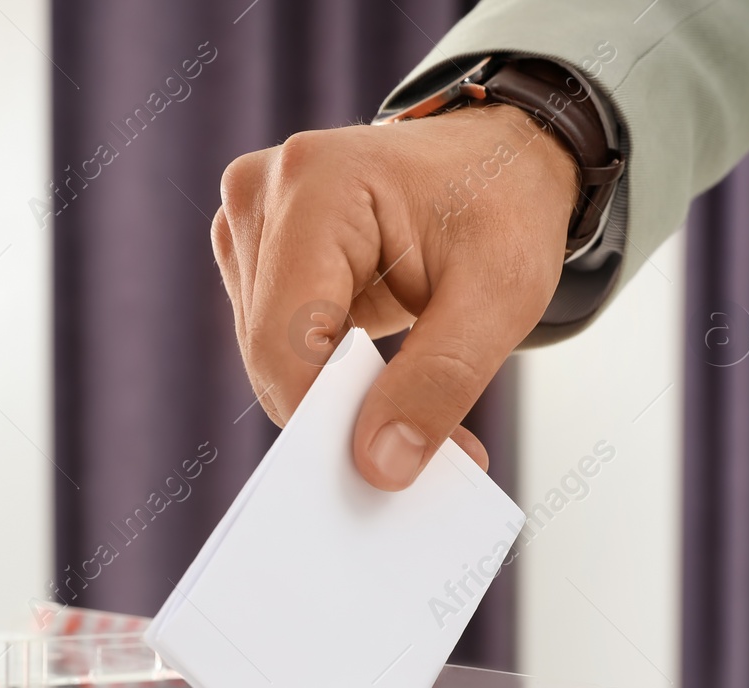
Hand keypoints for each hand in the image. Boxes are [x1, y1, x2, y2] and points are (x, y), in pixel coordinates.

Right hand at [212, 104, 579, 489]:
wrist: (495, 160)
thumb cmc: (501, 208)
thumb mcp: (501, 298)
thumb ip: (440, 383)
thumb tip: (379, 466)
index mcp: (318, 183)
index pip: (284, 339)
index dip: (326, 417)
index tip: (388, 467)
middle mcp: (262, 192)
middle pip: (267, 352)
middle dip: (334, 411)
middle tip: (416, 440)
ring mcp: (246, 218)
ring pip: (264, 355)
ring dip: (328, 392)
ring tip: (399, 382)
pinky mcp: (249, 248)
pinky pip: (269, 341)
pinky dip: (318, 371)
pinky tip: (368, 361)